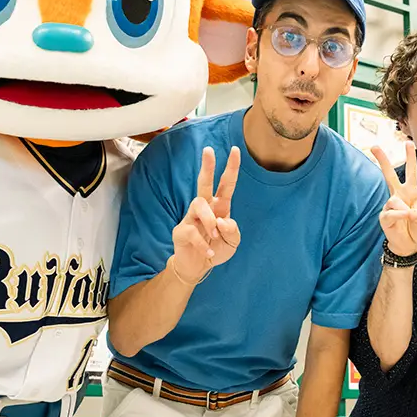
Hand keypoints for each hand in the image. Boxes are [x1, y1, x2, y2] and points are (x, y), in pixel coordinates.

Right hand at [169, 146, 240, 283]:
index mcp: (220, 207)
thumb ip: (233, 231)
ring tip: (215, 235)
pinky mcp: (180, 230)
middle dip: (207, 166)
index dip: (231, 167)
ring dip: (209, 220)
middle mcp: (205, 208)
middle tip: (208, 150)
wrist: (198, 267)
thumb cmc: (216, 249)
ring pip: (198, 204)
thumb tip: (222, 221)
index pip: (226, 184)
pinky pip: (192, 231)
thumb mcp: (232, 242)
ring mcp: (191, 217)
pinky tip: (209, 253)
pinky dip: (204, 245)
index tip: (235, 150)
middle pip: (204, 182)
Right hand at [372, 142, 416, 256]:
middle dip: (382, 160)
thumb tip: (409, 211)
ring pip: (394, 199)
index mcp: (410, 192)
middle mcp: (398, 196)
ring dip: (404, 208)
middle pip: (389, 174)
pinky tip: (404, 218)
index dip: (410, 158)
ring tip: (410, 216)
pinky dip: (400, 215)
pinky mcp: (385, 216)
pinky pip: (391, 212)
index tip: (408, 143)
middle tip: (374, 146)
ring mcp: (390, 205)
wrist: (409, 245)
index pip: (410, 172)